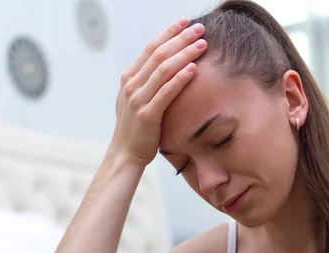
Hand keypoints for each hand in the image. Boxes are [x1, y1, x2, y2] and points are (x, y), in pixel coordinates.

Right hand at [108, 17, 207, 166]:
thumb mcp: (136, 100)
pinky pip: (166, 93)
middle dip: (180, 38)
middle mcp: (131, 85)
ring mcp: (138, 100)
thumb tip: (163, 66)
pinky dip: (180, 79)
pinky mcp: (147, 115)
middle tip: (199, 28)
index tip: (184, 22)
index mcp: (129, 78)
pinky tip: (193, 69)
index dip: (168, 33)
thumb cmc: (137, 128)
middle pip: (158, 54)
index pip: (150, 48)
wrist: (125, 154)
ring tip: (202, 44)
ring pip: (163, 70)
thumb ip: (146, 83)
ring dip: (184, 54)